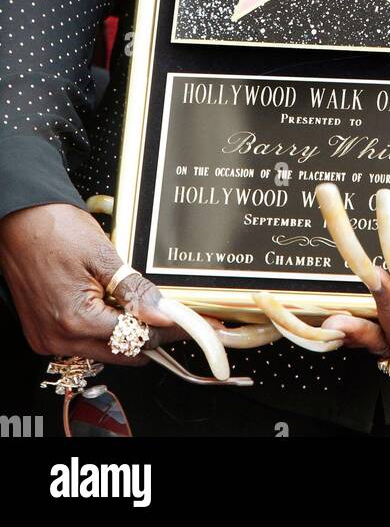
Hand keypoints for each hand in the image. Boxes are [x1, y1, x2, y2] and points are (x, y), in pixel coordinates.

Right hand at [0, 204, 188, 364]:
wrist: (18, 221)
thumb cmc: (54, 230)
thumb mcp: (102, 256)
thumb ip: (133, 290)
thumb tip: (162, 312)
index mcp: (76, 320)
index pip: (135, 339)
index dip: (166, 332)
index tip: (188, 325)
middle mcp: (59, 338)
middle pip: (120, 352)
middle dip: (149, 336)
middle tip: (173, 317)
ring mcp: (48, 339)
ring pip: (102, 350)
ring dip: (125, 333)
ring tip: (139, 305)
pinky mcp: (43, 333)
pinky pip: (82, 342)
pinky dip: (102, 329)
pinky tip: (112, 307)